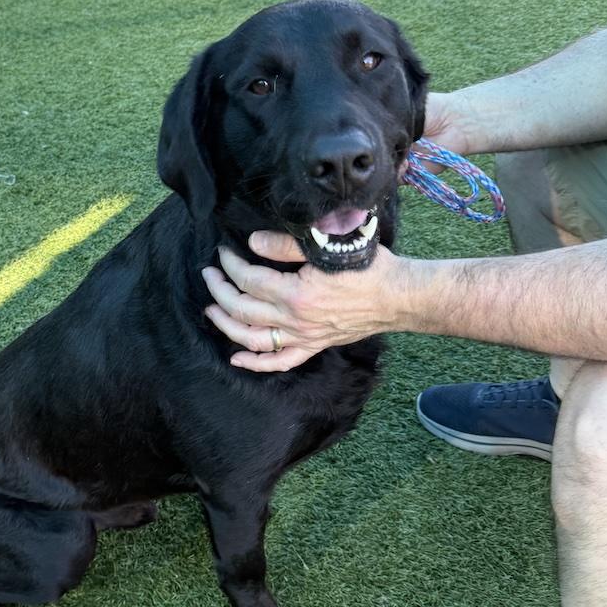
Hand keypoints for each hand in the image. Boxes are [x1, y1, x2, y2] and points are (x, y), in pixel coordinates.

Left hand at [202, 237, 411, 370]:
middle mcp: (296, 320)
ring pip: (253, 340)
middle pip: (243, 310)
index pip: (249, 280)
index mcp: (297, 293)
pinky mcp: (313, 346)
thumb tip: (252, 242)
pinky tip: (236, 358)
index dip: (230, 264)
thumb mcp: (326, 245)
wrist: (397, 296)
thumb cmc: (366, 266)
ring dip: (226, 325)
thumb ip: (285, 244)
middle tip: (209, 274)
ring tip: (211, 310)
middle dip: (219, 291)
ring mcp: (304, 337)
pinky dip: (256, 364)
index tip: (223, 252)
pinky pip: (281, 362)